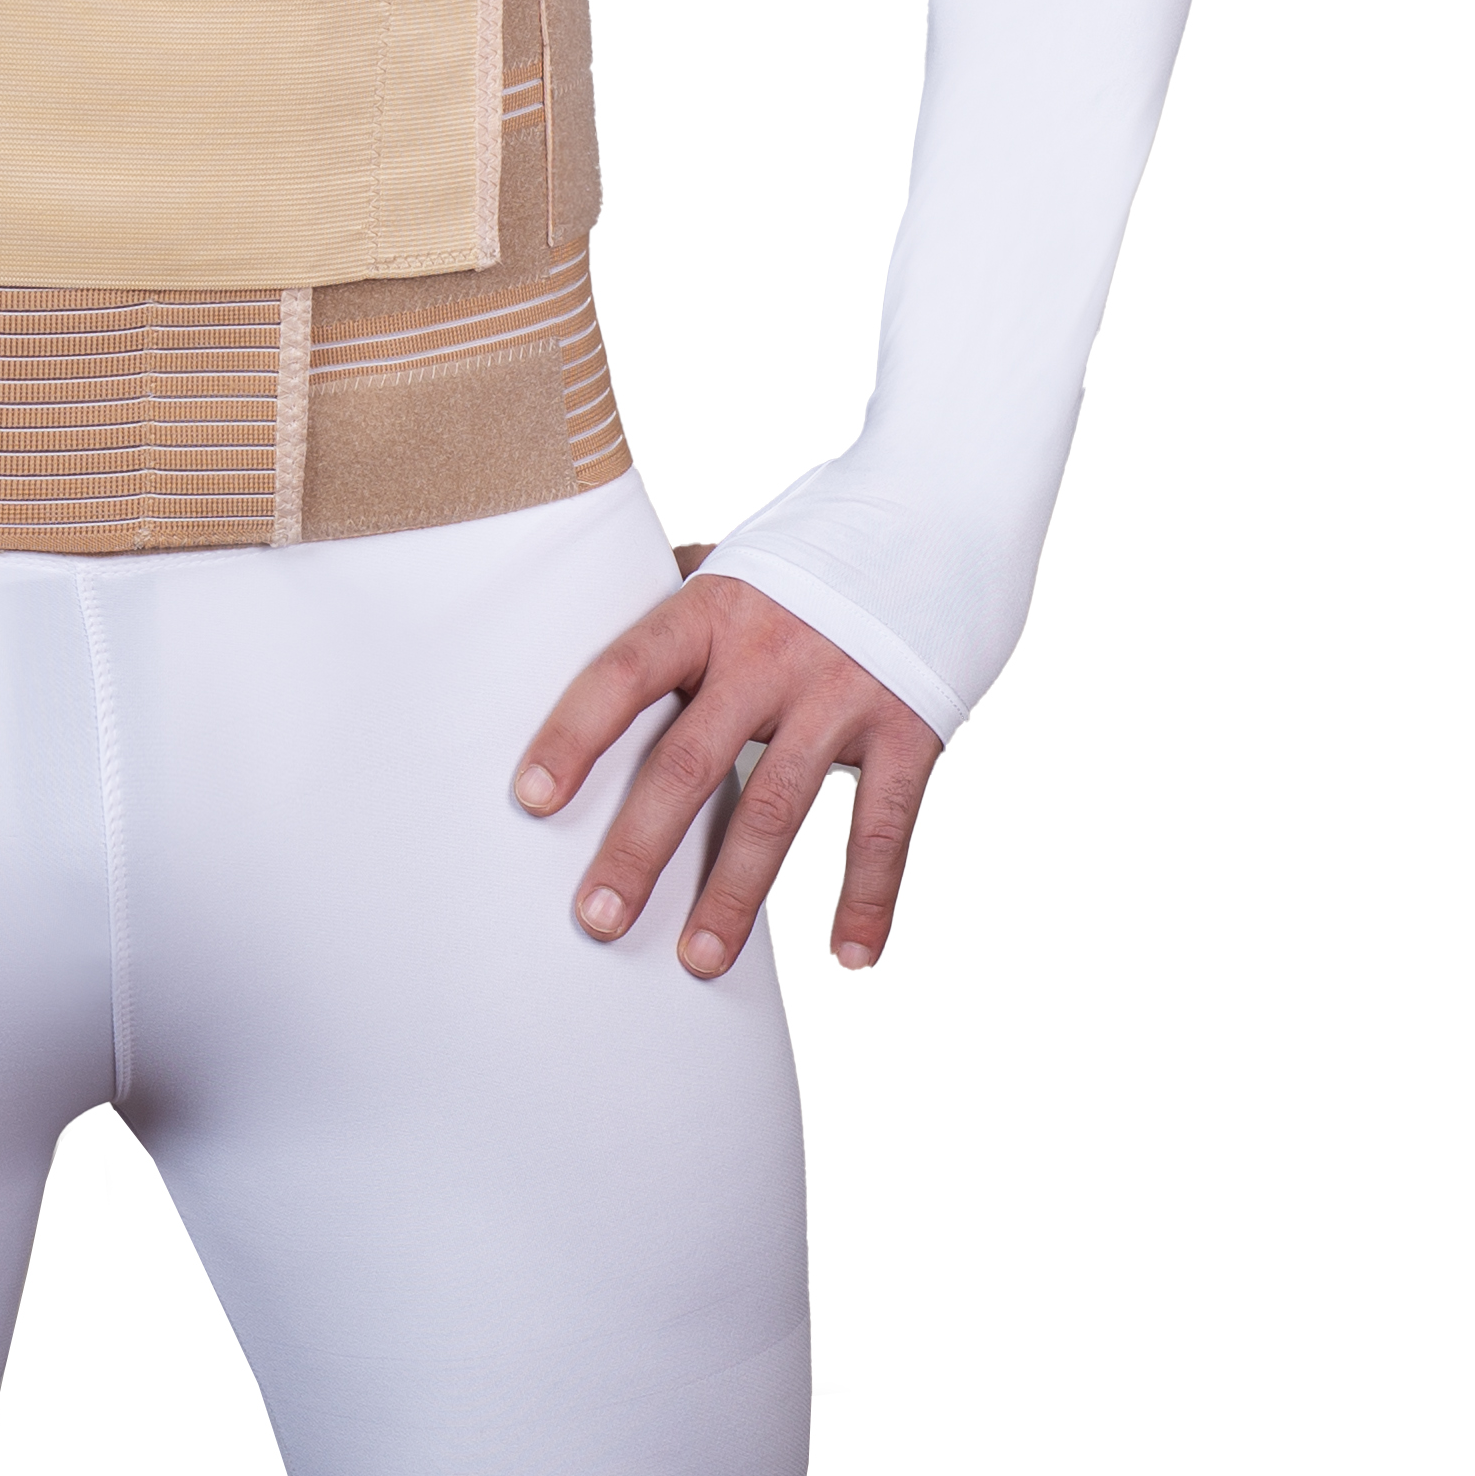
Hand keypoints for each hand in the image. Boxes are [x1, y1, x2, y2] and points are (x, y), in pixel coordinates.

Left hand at [513, 563, 941, 978]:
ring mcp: (843, 693)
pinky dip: (869, 898)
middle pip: (690, 761)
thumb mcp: (737, 561)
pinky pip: (884, 828)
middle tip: (597, 920)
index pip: (626, 672)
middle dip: (639, 848)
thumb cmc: (814, 552)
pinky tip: (849, 958)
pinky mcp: (912, 728)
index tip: (533, 799)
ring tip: (699, 960)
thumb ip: (675, 601)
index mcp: (713, 610)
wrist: (941, 515)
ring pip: (777, 809)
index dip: (577, 733)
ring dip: (736, 894)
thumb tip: (590, 617)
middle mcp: (772, 653)